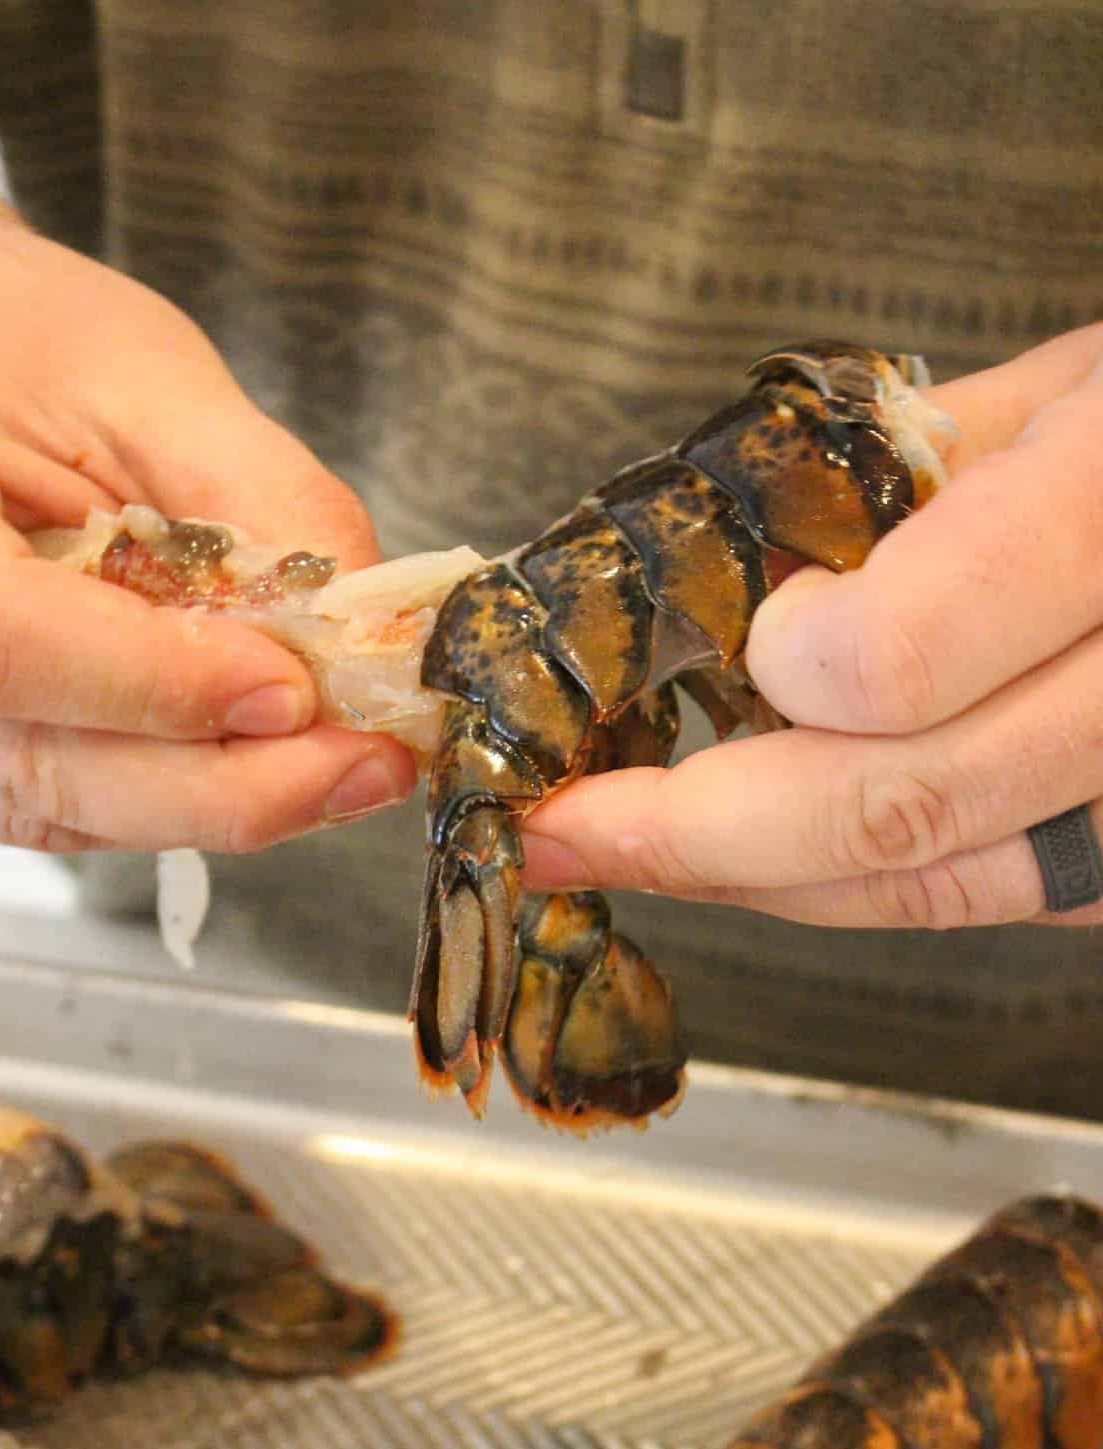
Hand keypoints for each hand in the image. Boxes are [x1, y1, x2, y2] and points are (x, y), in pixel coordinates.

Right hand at [0, 157, 413, 853]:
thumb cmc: (11, 343)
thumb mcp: (141, 372)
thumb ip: (253, 490)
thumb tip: (360, 624)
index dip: (155, 681)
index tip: (292, 686)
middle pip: (47, 769)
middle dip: (233, 781)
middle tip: (371, 760)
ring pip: (79, 814)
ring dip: (233, 800)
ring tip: (356, 764)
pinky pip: (86, 814)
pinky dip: (195, 795)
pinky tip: (283, 762)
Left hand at [522, 324, 1102, 928]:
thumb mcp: (1079, 385)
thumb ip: (912, 466)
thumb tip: (734, 552)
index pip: (907, 661)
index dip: (790, 677)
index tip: (737, 653)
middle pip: (897, 815)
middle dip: (694, 836)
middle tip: (561, 825)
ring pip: (930, 888)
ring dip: (753, 879)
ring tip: (629, 847)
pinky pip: (981, 899)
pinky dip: (848, 883)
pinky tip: (763, 851)